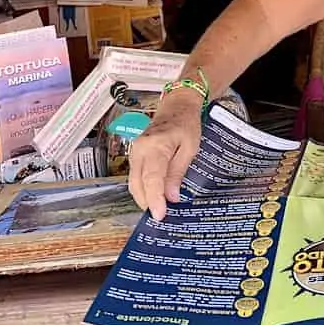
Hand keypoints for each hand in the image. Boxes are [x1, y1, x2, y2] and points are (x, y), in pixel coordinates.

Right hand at [127, 89, 203, 220]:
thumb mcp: (189, 148)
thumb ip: (178, 172)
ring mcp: (135, 152)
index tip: (159, 215)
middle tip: (160, 218)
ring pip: (133, 182)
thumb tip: (172, 197)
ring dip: (144, 197)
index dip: (155, 199)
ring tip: (158, 210)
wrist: (176, 106)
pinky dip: (143, 188)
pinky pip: (136, 176)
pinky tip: (154, 197)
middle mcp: (140, 150)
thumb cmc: (187, 124)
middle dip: (147, 202)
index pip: (152, 178)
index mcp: (156, 146)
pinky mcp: (135, 154)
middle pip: (137, 184)